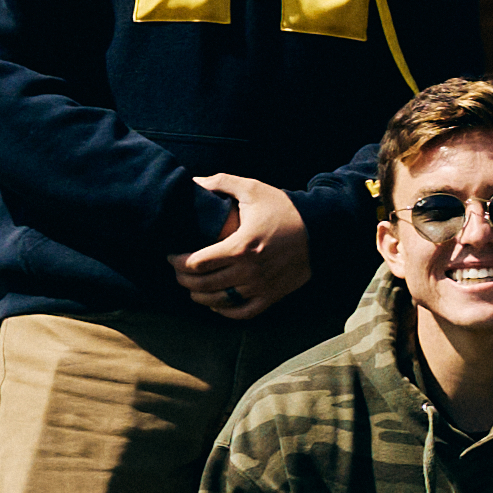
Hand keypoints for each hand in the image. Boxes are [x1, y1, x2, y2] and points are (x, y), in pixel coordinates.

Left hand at [169, 175, 314, 314]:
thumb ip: (222, 182)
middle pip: (203, 284)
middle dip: (184, 279)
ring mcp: (261, 285)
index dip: (177, 262)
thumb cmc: (284, 209)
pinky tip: (216, 303)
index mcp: (241, 245)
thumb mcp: (254, 190)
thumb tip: (194, 180)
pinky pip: (243, 312)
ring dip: (199, 296)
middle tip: (178, 271)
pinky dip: (225, 312)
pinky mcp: (273, 295)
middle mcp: (250, 270)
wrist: (321, 230)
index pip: (196, 263)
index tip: (172, 255)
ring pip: (219, 301)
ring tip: (192, 287)